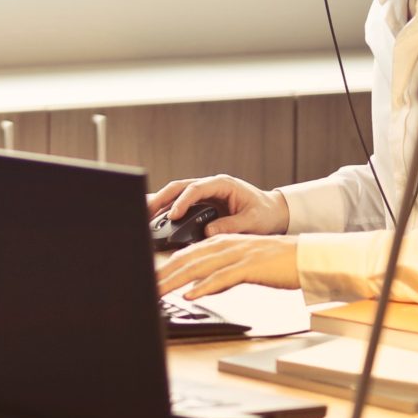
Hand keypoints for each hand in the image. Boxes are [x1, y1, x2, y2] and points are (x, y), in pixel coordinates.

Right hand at [145, 173, 287, 237]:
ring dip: (160, 203)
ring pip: (176, 194)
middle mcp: (210, 186)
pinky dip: (167, 210)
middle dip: (161, 198)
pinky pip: (180, 204)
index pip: (196, 188)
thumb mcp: (252, 221)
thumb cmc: (265, 214)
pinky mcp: (202, 203)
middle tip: (146, 211)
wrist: (272, 212)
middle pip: (179, 187)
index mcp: (222, 184)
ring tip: (144, 215)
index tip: (173, 216)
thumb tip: (207, 232)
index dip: (182, 201)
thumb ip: (231, 225)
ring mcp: (205, 194)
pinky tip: (155, 219)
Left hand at [158, 234, 299, 298]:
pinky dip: (204, 286)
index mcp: (222, 243)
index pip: (185, 255)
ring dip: (175, 281)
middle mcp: (225, 245)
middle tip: (144, 287)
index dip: (164, 268)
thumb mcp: (242, 266)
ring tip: (157, 293)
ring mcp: (237, 254)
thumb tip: (199, 288)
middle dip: (162, 275)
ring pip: (198, 267)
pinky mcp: (250, 266)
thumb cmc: (277, 263)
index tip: (148, 280)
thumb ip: (220, 274)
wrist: (306, 257)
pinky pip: (223, 277)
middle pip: (186, 260)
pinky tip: (191, 295)